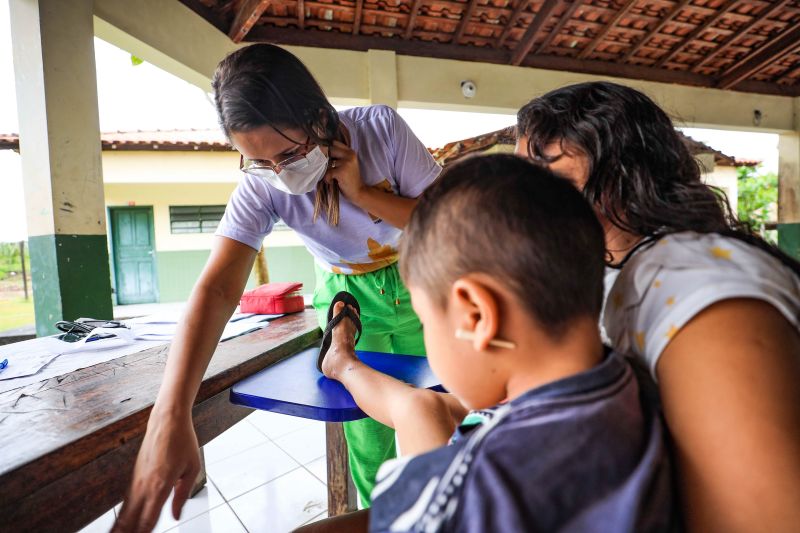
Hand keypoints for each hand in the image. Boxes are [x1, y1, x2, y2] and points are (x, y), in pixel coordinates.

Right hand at [113, 407, 199, 532]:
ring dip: (121, 526)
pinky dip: (121, 514)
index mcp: (161, 485)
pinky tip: (119, 524)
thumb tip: (175, 515)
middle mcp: (145, 484)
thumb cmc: (182, 441)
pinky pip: (126, 500)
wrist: (167, 420)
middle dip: (129, 532)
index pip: (149, 518)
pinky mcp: (134, 475)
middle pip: (132, 518)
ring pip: (125, 510)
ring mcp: (137, 480)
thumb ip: (182, 495)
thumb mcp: (191, 468)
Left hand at [325, 140, 366, 203]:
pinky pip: (328, 173)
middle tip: (320, 164)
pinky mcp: (342, 171)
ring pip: (327, 163)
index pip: (335, 143)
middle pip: (329, 150)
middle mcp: (349, 155)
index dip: (326, 146)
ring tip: (331, 177)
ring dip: (326, 171)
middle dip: (322, 157)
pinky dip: (327, 179)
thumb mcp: (347, 164)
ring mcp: (346, 163)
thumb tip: (322, 150)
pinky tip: (332, 182)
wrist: (358, 191)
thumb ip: (339, 156)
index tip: (319, 151)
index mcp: (350, 152)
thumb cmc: (349, 179)